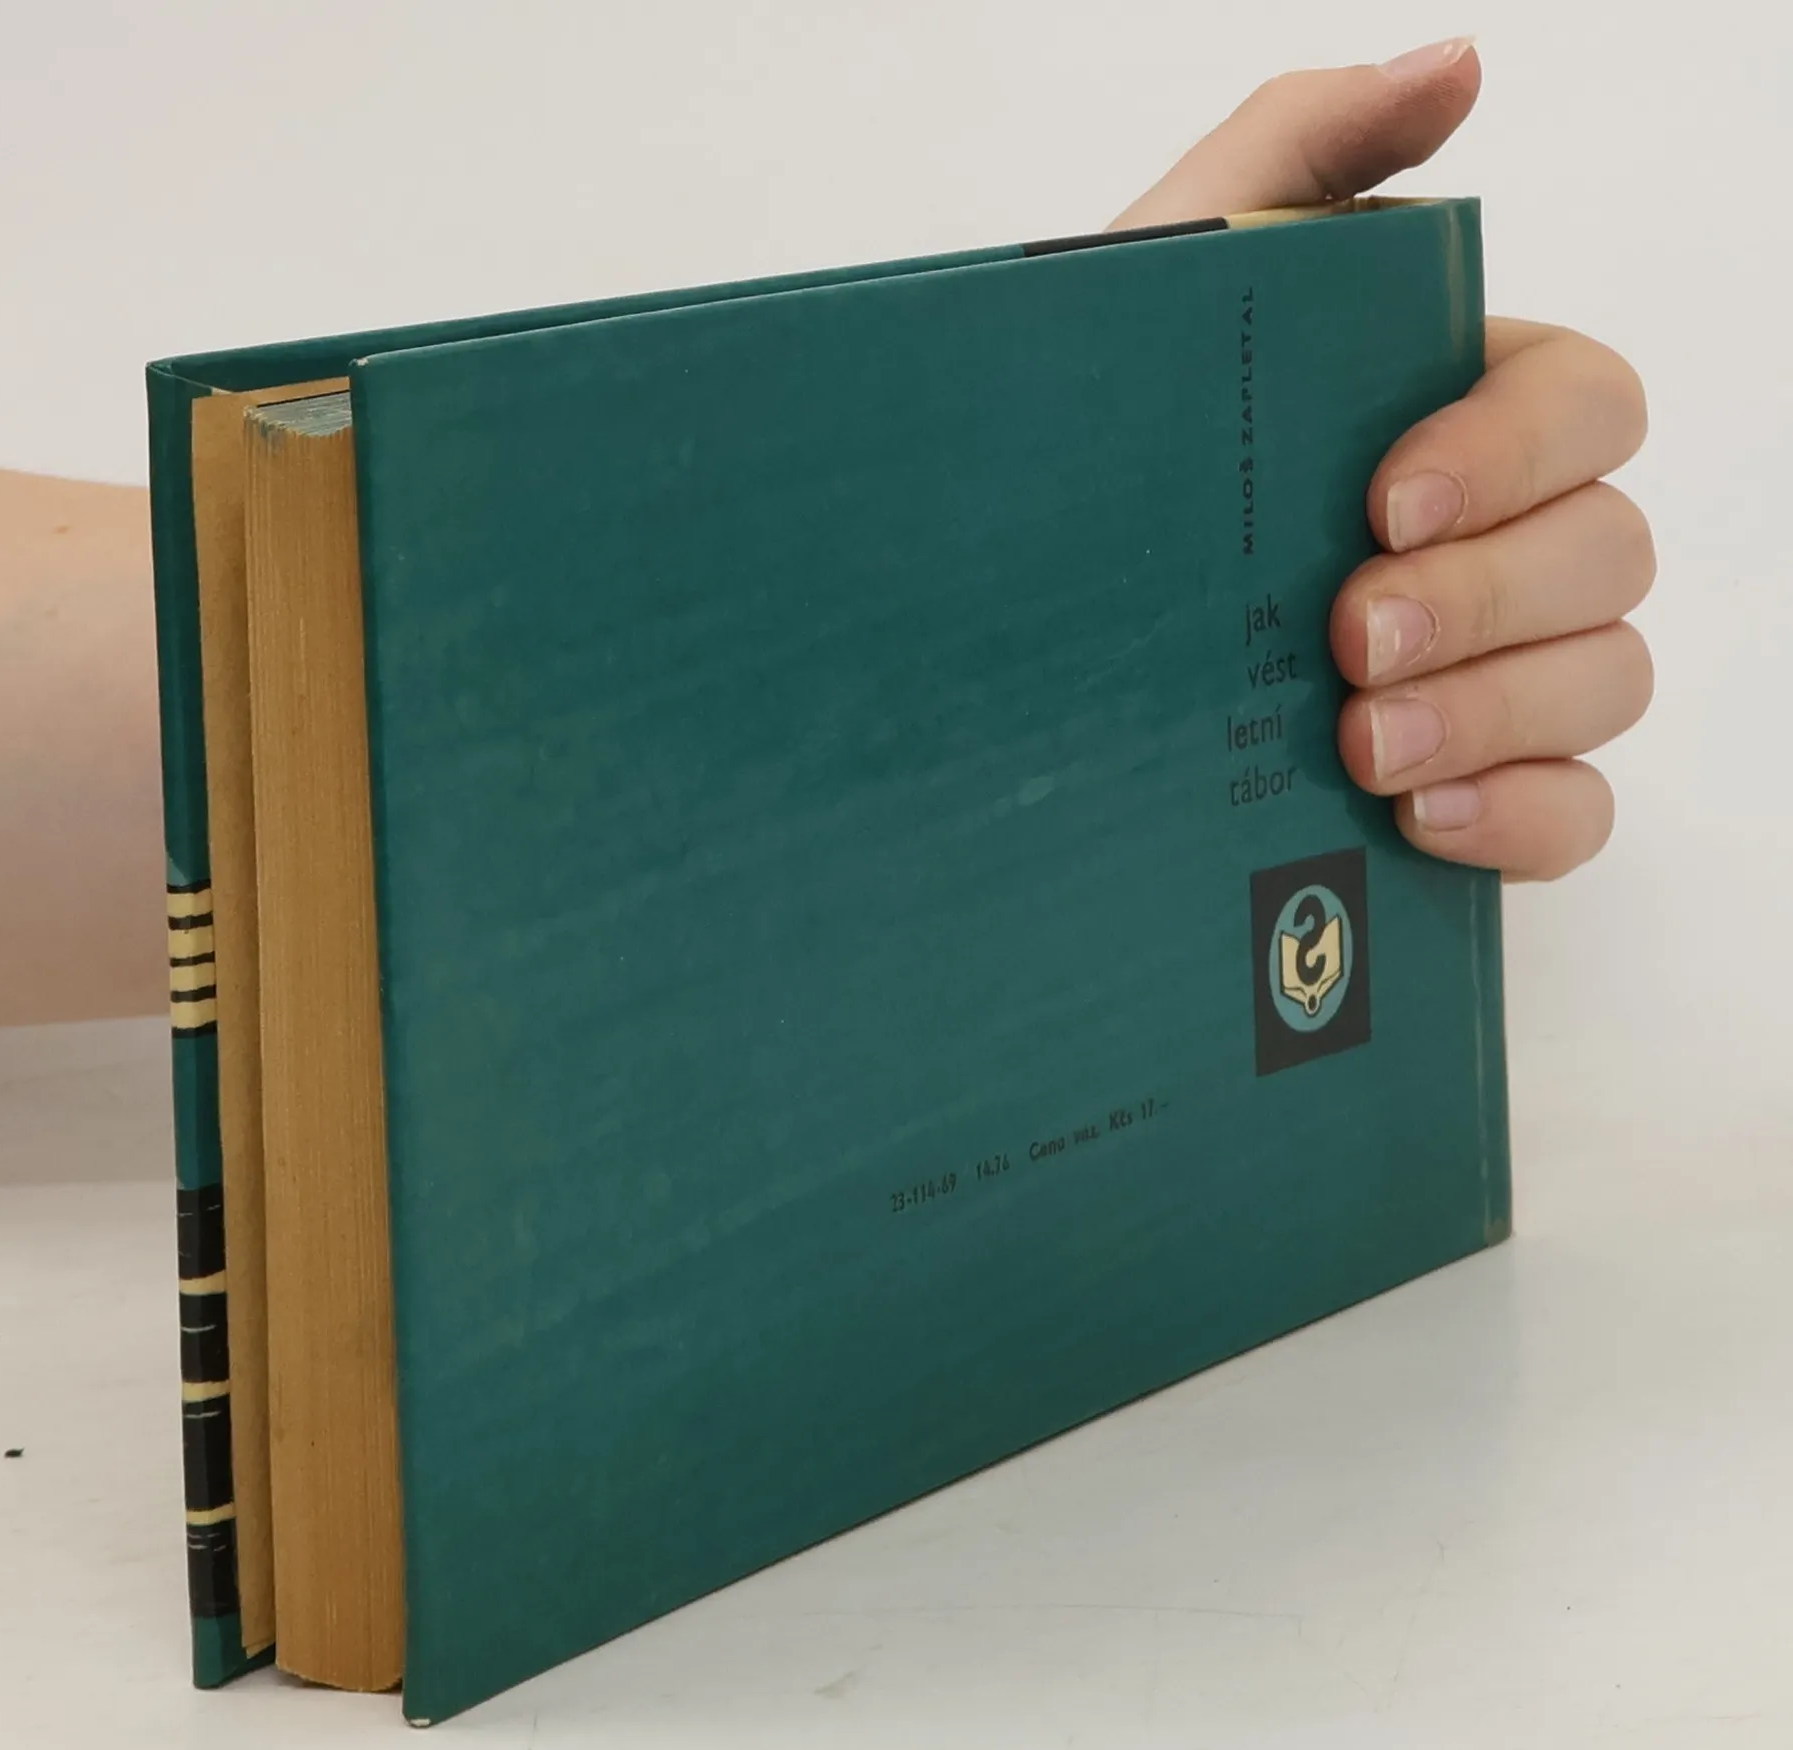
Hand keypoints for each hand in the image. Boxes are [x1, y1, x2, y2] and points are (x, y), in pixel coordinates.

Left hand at [1111, 38, 1654, 880]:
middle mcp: (1495, 541)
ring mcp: (1492, 675)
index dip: (1515, 451)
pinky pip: (1577, 815)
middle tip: (1351, 640)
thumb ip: (1299, 153)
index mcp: (1449, 413)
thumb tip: (1458, 66)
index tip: (1382, 502)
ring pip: (1606, 681)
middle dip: (1488, 599)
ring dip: (1500, 712)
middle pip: (1609, 552)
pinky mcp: (1472, 792)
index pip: (1584, 405)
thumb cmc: (1092, 450)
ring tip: (1363, 745)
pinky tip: (1422, 819)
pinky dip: (1526, 816)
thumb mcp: (1162, 286)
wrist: (994, 638)